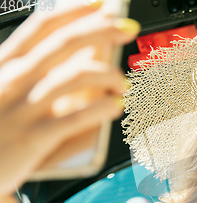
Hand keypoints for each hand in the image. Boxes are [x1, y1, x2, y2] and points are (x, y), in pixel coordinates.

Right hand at [0, 2, 139, 195]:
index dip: (75, 12)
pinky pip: (76, 118)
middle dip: (102, 31)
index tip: (102, 6)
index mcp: (4, 65)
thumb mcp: (2, 91)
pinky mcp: (34, 138)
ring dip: (108, 75)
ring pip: (75, 77)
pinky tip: (116, 108)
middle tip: (128, 28)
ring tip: (123, 82)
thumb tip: (77, 62)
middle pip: (65, 44)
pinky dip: (103, 110)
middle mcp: (13, 80)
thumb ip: (32, 75)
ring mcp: (23, 108)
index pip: (42, 27)